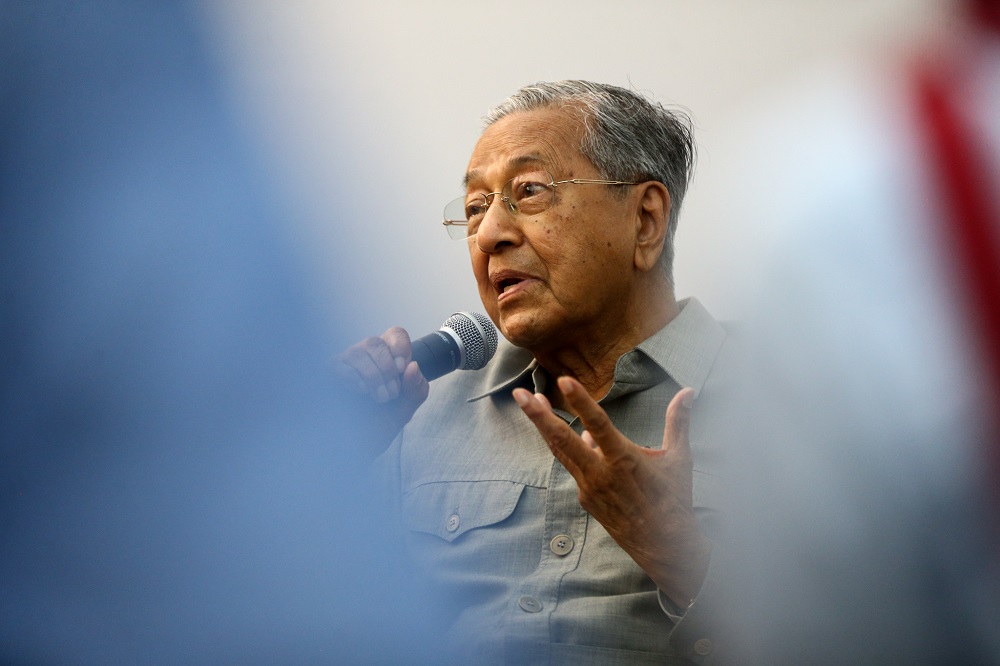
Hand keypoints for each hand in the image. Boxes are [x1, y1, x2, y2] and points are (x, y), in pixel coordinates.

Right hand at [334, 327, 428, 453]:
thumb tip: (413, 366)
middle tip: (391, 393)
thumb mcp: (404, 410)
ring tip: (378, 398)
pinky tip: (360, 392)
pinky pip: (338, 366)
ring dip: (374, 376)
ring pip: (358, 352)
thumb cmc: (375, 427)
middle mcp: (362, 358)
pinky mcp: (325, 377)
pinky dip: (354, 378)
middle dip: (388, 368)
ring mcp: (342, 366)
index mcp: (384, 361)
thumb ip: (415, 390)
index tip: (403, 369)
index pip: (394, 335)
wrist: (352, 452)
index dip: (401, 347)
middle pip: (375, 342)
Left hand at [513, 376, 710, 606]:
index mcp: (624, 460)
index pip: (598, 423)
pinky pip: (574, 466)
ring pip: (561, 451)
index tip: (563, 381)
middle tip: (519, 394)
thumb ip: (678, 421)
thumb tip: (688, 391)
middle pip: (562, 440)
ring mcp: (589, 487)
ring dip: (543, 426)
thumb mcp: (680, 458)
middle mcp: (601, 473)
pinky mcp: (585, 498)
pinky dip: (572, 448)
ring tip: (530, 402)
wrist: (664, 545)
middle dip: (538, 415)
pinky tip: (579, 437)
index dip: (580, 401)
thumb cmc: (674, 499)